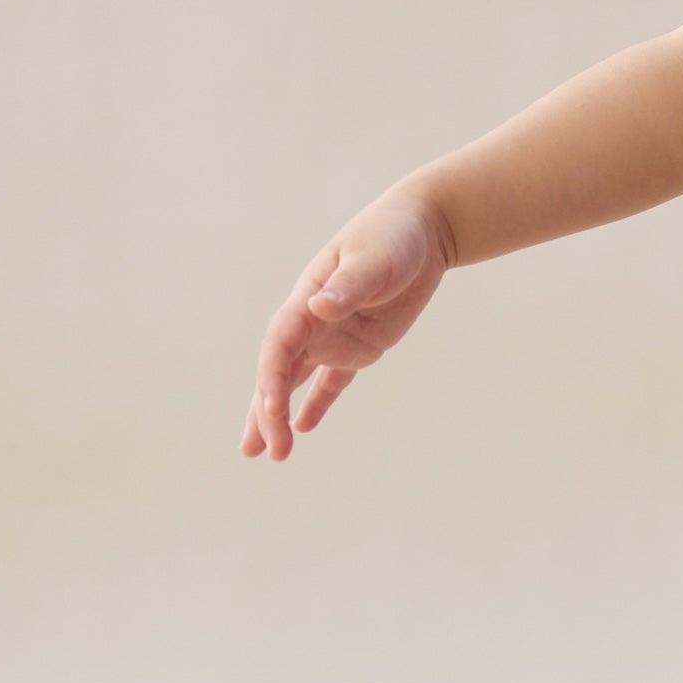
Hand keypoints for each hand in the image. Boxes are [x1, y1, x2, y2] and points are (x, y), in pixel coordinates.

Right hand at [242, 192, 449, 458]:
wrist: (422, 230)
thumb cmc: (393, 236)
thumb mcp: (374, 259)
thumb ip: (349, 285)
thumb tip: (319, 306)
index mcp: (307, 300)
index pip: (279, 346)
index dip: (271, 379)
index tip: (272, 411)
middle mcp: (312, 322)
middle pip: (280, 373)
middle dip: (267, 412)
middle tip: (261, 451)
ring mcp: (333, 336)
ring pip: (296, 382)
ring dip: (277, 415)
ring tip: (266, 452)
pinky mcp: (359, 346)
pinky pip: (332, 382)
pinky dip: (318, 404)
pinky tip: (304, 428)